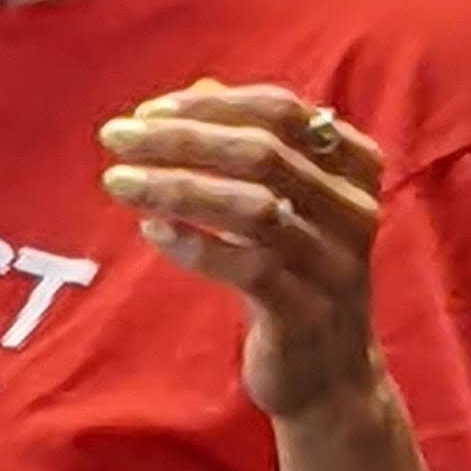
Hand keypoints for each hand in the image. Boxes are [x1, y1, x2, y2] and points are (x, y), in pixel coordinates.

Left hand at [98, 81, 384, 422]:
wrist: (329, 378)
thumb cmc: (295, 276)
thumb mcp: (281, 206)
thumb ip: (249, 148)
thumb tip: (196, 92)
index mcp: (354, 168)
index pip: (282, 111)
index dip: (211, 106)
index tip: (147, 112)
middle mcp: (354, 209)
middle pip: (264, 153)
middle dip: (181, 138)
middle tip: (115, 138)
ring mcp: (335, 264)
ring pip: (254, 207)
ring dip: (177, 186)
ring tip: (118, 181)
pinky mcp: (306, 312)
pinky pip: (247, 267)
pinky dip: (193, 243)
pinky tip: (152, 230)